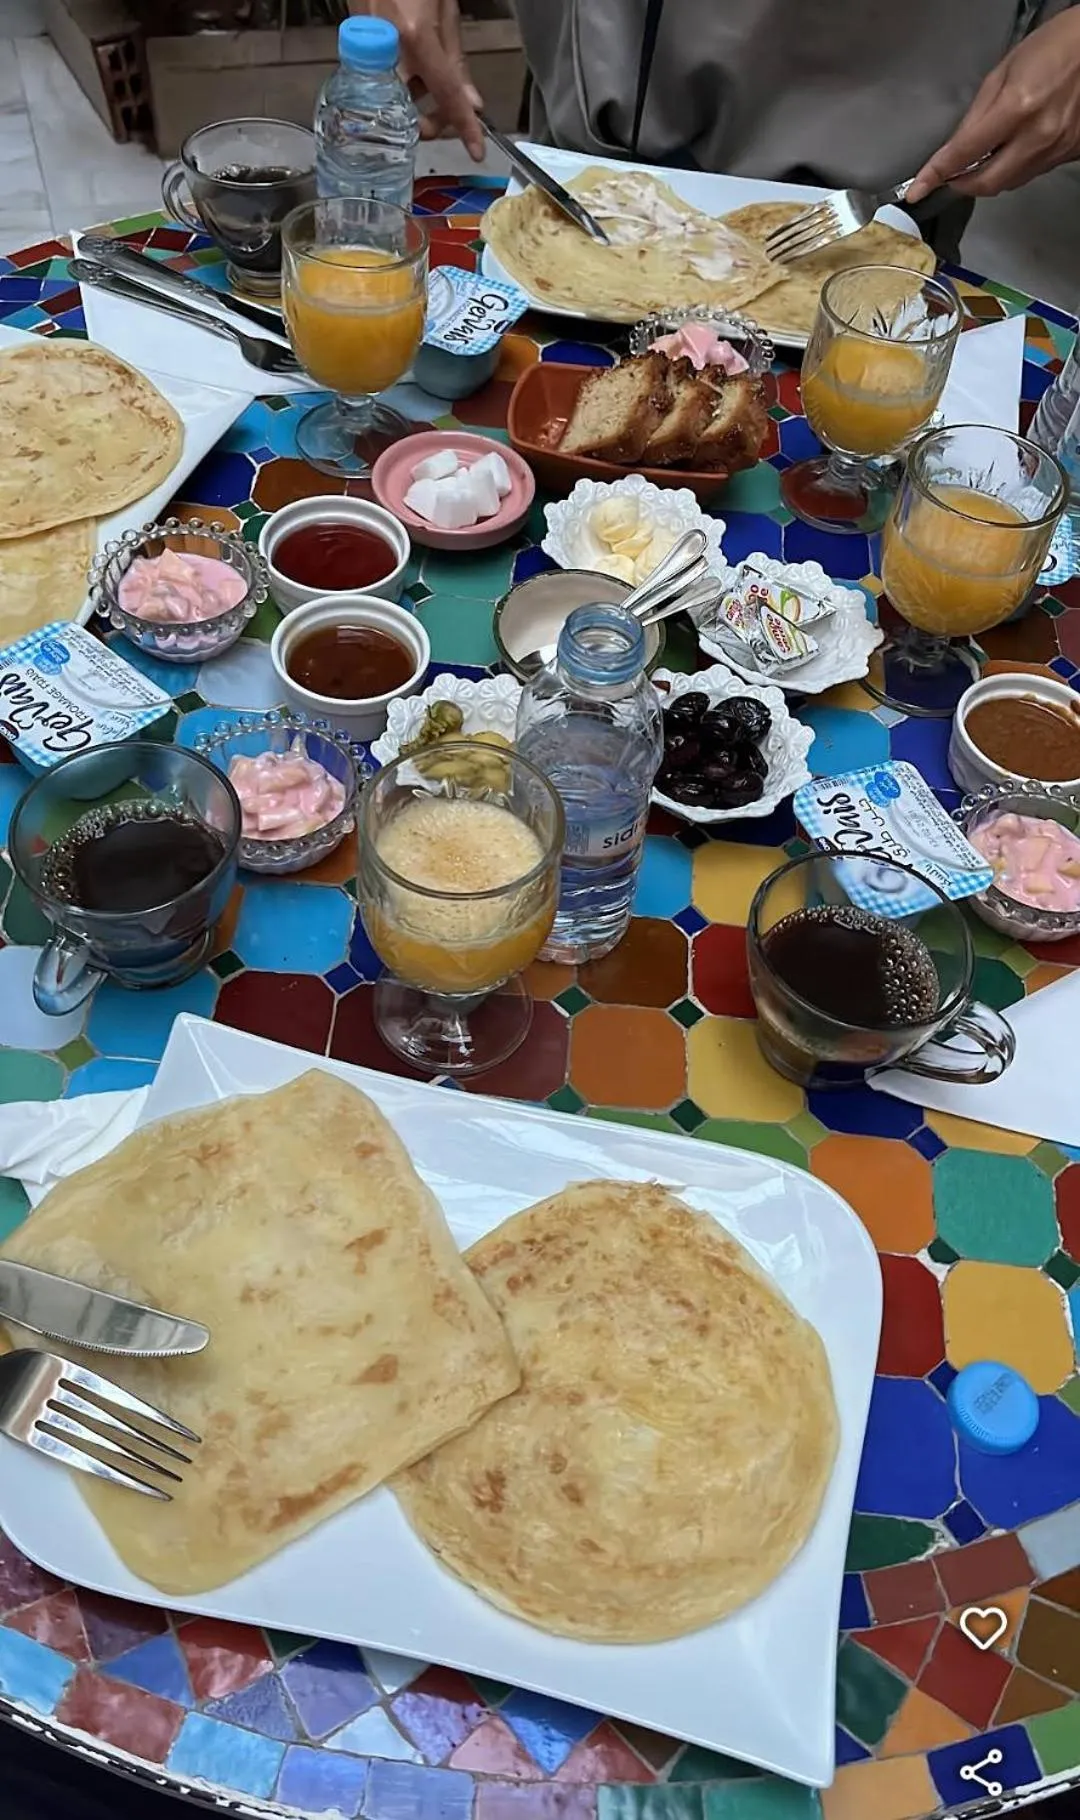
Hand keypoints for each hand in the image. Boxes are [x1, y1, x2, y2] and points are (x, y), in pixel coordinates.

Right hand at [352, 0, 484, 160]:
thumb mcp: (446, 7)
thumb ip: (456, 57)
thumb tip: (471, 101)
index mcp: (415, 35)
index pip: (446, 93)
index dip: (463, 126)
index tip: (476, 151)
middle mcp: (388, 48)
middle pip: (410, 111)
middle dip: (431, 121)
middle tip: (446, 114)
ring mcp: (367, 50)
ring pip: (393, 100)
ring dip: (413, 102)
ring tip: (426, 84)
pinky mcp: (354, 47)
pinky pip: (379, 80)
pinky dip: (397, 84)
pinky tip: (407, 70)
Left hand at [907, 7, 1079, 199]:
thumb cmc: (1055, 46)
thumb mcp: (1005, 71)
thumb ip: (977, 114)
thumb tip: (954, 148)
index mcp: (1017, 108)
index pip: (964, 153)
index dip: (936, 174)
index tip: (916, 190)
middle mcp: (1038, 136)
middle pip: (988, 183)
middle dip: (962, 184)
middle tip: (950, 177)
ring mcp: (1057, 148)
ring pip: (1010, 182)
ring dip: (989, 177)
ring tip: (982, 159)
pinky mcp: (1070, 153)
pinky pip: (1033, 172)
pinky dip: (1014, 168)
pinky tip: (1013, 150)